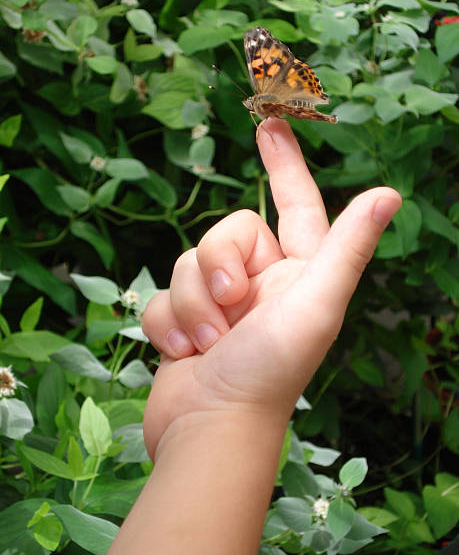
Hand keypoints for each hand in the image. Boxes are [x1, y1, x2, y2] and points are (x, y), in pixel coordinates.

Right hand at [141, 118, 400, 458]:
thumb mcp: (314, 305)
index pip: (294, 204)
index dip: (285, 164)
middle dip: (216, 267)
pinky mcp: (185, 322)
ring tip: (207, 344)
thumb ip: (346, 249)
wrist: (210, 431)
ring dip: (192, 304)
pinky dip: (167, 322)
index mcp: (298, 275)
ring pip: (187, 264)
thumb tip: (389, 194)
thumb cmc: (269, 373)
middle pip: (223, 234)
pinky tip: (182, 354)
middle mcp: (261, 284)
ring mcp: (220, 304)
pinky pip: (163, 295)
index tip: (268, 123)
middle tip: (230, 309)